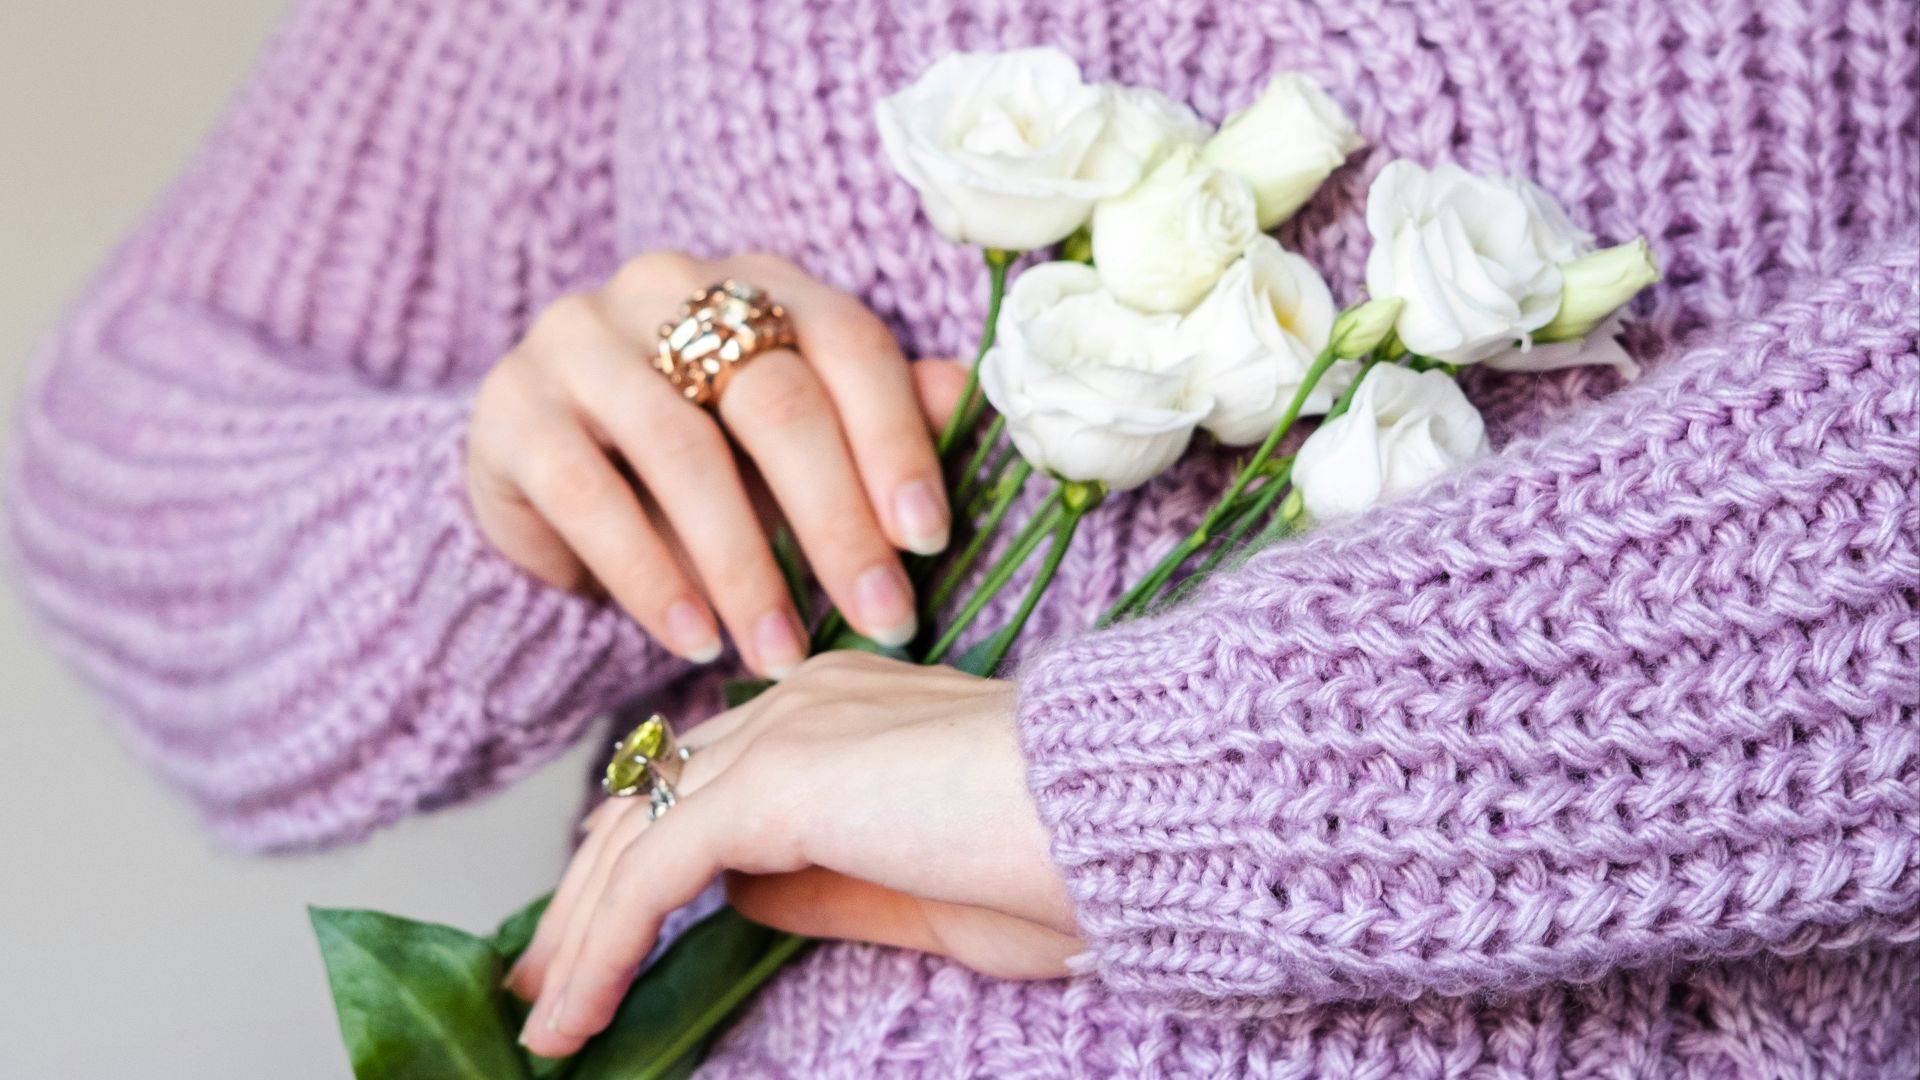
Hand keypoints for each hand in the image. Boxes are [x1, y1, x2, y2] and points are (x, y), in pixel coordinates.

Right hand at [467, 251, 966, 676]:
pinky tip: (694, 640)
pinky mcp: (511, 410)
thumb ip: (874, 422)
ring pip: (682, 450)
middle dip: (836, 522)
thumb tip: (961, 401)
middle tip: (881, 620)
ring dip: (744, 567)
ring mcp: (578, 340)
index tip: (929, 540)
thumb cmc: (705, 465)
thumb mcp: (795, 448)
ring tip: (782, 654)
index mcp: (759, 282)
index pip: (847, 343)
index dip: (895, 441)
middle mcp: (666, 287)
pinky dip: (650, 577)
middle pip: (773, 397)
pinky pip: (587, 496)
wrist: (549, 485)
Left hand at [505, 653, 1081, 1058]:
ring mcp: (785, 729)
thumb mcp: (917, 892)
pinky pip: (654, 869)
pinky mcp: (777, 780)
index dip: (638, 858)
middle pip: (650, 797)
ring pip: (637, 831)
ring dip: (579, 930)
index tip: (595, 938)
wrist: (1122, 819)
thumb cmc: (1059, 859)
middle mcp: (798, 701)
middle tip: (541, 985)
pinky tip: (579, 1012)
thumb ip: (819, 884)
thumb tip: (738, 897)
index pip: (702, 778)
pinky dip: (603, 943)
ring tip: (548, 1019)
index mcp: (837, 710)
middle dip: (584, 896)